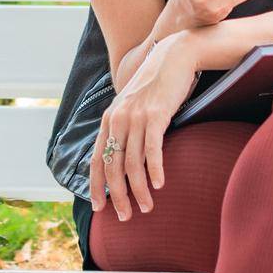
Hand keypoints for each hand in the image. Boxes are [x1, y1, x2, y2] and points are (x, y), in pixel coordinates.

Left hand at [88, 33, 200, 218]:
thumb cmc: (158, 83)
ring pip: (132, 163)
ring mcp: (136, 117)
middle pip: (113, 166)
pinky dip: (155, 171)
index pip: (97, 159)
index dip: (97, 185)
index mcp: (110, 118)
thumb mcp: (134, 103)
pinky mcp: (156, 115)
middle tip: (126, 216)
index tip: (100, 207)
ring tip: (146, 207)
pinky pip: (152, 150)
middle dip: (118, 196)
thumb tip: (125, 153)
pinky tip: (160, 185)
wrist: (175, 55)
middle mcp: (118, 119)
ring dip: (139, 190)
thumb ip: (126, 125)